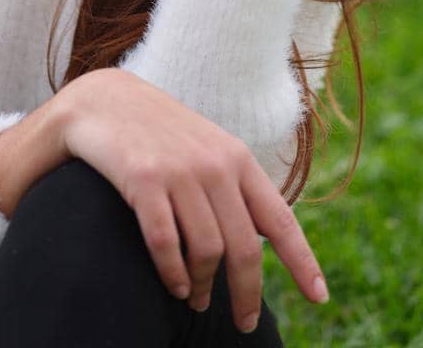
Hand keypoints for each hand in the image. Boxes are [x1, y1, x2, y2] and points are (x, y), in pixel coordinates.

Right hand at [59, 68, 329, 332]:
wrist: (103, 99)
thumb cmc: (158, 133)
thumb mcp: (206, 150)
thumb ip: (232, 188)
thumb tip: (257, 240)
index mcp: (238, 159)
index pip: (280, 219)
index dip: (303, 262)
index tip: (319, 298)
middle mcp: (215, 165)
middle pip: (244, 248)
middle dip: (247, 294)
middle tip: (243, 323)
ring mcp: (179, 171)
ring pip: (207, 250)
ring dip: (202, 286)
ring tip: (195, 300)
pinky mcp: (143, 178)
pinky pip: (165, 242)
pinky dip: (172, 273)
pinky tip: (174, 286)